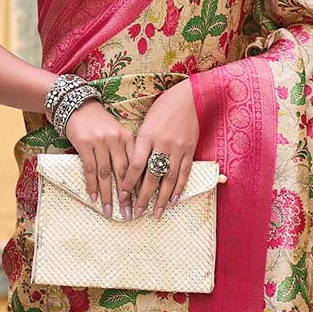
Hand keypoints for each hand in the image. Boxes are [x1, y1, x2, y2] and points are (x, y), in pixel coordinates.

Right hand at [63, 99, 134, 218]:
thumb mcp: (118, 134)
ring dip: (107, 195)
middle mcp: (116, 140)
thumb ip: (126, 152)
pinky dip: (92, 185)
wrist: (79, 106)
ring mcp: (100, 142)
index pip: (136, 166)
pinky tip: (93, 198)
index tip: (141, 204)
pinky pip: (89, 169)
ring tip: (109, 211)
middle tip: (128, 215)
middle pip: (123, 173)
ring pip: (106, 174)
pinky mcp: (84, 143)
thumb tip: (134, 180)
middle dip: (126, 197)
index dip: (139, 187)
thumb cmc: (100, 123)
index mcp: (128, 138)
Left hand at [119, 78, 199, 219]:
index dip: (128, 182)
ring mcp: (177, 148)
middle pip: (151, 176)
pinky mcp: (190, 150)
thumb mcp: (146, 123)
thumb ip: (140, 144)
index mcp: (147, 136)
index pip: (135, 165)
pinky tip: (173, 201)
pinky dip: (178, 189)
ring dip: (161, 199)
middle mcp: (162, 144)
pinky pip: (184, 173)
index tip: (122, 196)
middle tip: (136, 213)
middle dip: (143, 197)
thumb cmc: (163, 108)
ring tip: (155, 214)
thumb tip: (133, 167)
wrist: (189, 97)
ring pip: (168, 179)